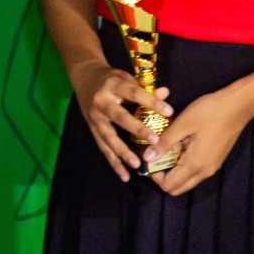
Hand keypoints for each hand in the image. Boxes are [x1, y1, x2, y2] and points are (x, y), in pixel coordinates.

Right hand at [68, 59, 171, 181]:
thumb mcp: (126, 78)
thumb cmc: (111, 79)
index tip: (169, 111)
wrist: (84, 78)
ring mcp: (95, 117)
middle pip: (119, 117)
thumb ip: (145, 88)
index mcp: (112, 85)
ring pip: (108, 136)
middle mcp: (101, 102)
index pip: (133, 93)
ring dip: (122, 151)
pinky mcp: (92, 129)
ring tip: (137, 164)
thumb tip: (165, 93)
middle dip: (137, 129)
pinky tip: (125, 176)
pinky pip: (103, 148)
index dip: (151, 102)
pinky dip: (113, 162)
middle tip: (155, 140)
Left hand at [148, 86, 253, 195]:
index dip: (154, 176)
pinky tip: (177, 146)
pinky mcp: (214, 160)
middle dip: (162, 176)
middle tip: (153, 157)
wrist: (237, 106)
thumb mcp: (182, 125)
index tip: (148, 159)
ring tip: (164, 149)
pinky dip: (182, 165)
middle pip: (178, 187)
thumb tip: (147, 158)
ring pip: (187, 180)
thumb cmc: (208, 113)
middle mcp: (205, 171)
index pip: (169, 186)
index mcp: (195, 165)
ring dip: (172, 171)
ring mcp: (211, 167)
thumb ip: (164, 143)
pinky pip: (194, 171)